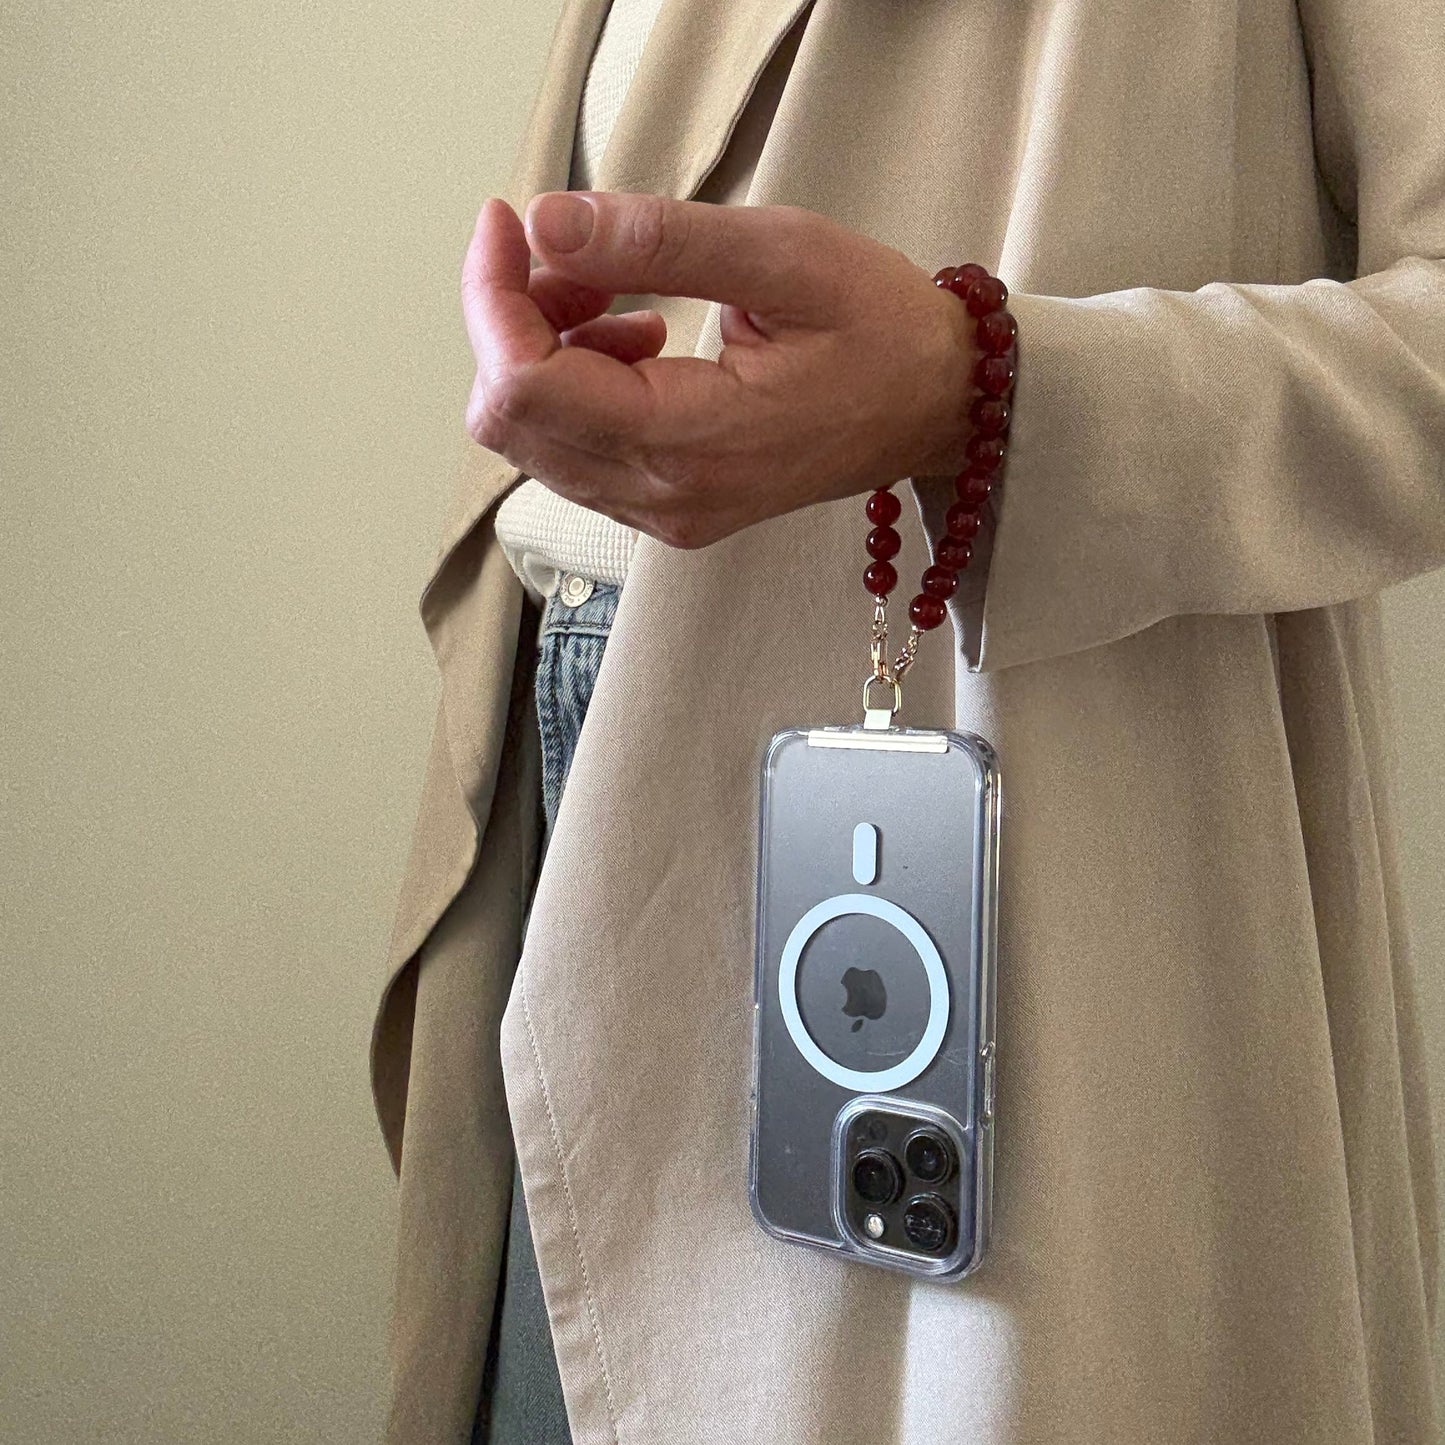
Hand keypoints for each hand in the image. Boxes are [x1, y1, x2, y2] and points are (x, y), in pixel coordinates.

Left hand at [462, 191, 980, 548]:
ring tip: (616, 295)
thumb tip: (547, 224)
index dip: (492, 295)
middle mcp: (664, 497)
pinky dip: (577, 387)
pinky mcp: (670, 508)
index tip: (509, 221)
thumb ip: (656, 243)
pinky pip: (577, 455)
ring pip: (535, 440)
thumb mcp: (781, 256)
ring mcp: (665, 513)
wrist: (937, 407)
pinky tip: (636, 342)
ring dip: (545, 351)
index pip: (525, 385)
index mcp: (688, 440)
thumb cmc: (880, 330)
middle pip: (511, 421)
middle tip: (576, 254)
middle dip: (514, 322)